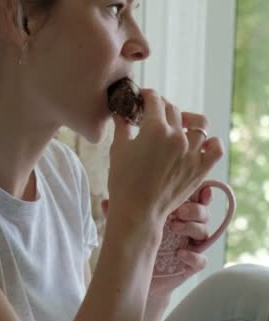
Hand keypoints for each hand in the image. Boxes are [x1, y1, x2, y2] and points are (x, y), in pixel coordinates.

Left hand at [101, 186, 212, 297]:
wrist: (135, 275)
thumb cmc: (134, 245)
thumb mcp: (126, 226)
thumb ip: (119, 213)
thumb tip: (105, 202)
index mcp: (174, 214)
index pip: (193, 199)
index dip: (200, 193)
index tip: (199, 190)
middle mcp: (185, 228)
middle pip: (203, 214)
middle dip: (195, 210)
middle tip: (178, 211)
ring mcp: (189, 246)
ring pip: (204, 233)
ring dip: (192, 227)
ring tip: (174, 228)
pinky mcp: (189, 265)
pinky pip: (201, 260)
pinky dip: (194, 256)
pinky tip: (180, 254)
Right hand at [108, 92, 222, 242]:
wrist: (137, 211)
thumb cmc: (123, 181)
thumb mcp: (118, 150)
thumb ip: (122, 127)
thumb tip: (120, 114)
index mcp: (155, 128)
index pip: (155, 100)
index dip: (147, 95)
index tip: (141, 98)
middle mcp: (178, 136)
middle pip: (174, 110)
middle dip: (162, 107)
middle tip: (152, 114)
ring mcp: (192, 153)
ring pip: (198, 124)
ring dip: (186, 121)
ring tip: (177, 126)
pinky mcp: (200, 169)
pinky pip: (215, 148)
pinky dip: (210, 141)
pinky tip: (201, 142)